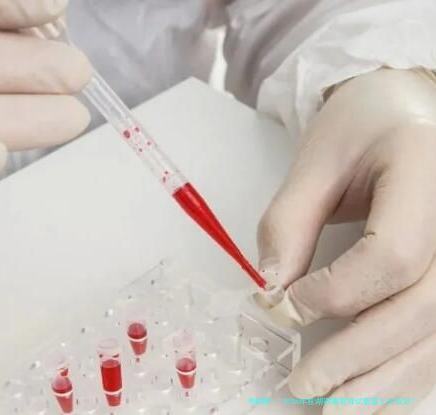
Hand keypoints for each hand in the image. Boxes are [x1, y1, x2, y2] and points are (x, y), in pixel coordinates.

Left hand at [257, 69, 435, 413]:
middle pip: (422, 307)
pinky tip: (378, 395)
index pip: (392, 254)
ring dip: (388, 381)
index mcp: (429, 170)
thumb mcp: (316, 160)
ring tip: (339, 411)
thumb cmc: (362, 127)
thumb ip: (289, 223)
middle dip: (358, 356)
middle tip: (304, 386)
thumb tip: (270, 293)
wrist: (411, 112)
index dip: (336, 292)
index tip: (284, 308)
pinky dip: (411, 371)